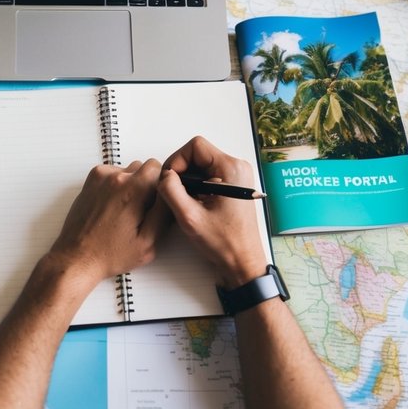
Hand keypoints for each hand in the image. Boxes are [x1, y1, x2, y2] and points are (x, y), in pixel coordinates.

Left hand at [45, 159, 171, 285]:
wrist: (78, 257)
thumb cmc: (110, 254)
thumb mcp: (148, 242)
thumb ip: (164, 213)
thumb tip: (172, 192)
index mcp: (133, 191)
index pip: (159, 168)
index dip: (161, 186)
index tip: (155, 202)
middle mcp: (116, 178)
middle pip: (144, 167)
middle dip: (146, 186)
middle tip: (140, 212)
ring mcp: (101, 177)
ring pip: (128, 170)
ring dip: (131, 185)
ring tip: (124, 212)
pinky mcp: (91, 181)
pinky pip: (113, 173)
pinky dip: (116, 185)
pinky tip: (112, 207)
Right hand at [157, 136, 269, 286]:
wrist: (243, 262)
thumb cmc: (225, 243)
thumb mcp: (190, 217)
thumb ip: (171, 191)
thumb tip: (164, 175)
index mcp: (231, 169)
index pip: (196, 146)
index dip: (177, 160)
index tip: (169, 179)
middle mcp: (237, 168)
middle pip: (198, 154)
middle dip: (181, 171)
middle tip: (172, 192)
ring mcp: (237, 177)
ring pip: (202, 165)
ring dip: (188, 180)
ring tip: (184, 201)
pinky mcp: (234, 187)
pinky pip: (208, 176)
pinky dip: (196, 187)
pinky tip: (194, 204)